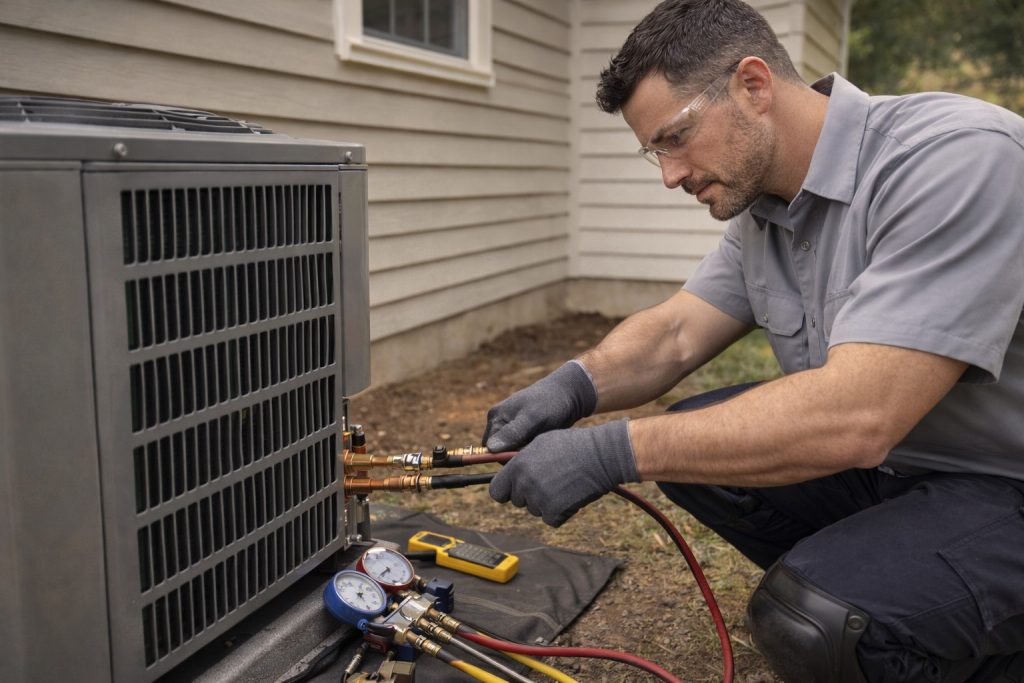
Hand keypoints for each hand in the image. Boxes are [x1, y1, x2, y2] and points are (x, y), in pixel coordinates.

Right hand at [483, 361, 597, 451]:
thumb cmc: (550, 402)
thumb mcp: (533, 417)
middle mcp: (499, 422)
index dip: (505, 456)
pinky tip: (542, 441)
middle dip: (516, 454)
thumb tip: (491, 448)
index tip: (525, 453)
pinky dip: (530, 448)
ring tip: (540, 441)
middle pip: (500, 452)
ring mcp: (510, 427)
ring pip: (511, 451)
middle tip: (536, 446)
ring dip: (525, 452)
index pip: (490, 448)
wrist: (568, 394)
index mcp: (496, 416)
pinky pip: (521, 448)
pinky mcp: (522, 432)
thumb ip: (513, 432)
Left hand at [488, 419, 638, 526]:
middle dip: (529, 495)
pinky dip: (561, 512)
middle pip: (517, 502)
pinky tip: (571, 495)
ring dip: (546, 503)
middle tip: (549, 481)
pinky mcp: (554, 512)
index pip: (496, 491)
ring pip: (535, 510)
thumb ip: (520, 459)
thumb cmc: (573, 445)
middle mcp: (524, 484)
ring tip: (563, 483)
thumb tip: (509, 471)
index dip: (505, 491)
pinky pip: (551, 519)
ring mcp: (539, 499)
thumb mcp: (541, 443)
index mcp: (517, 466)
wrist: (601, 455)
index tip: (513, 490)